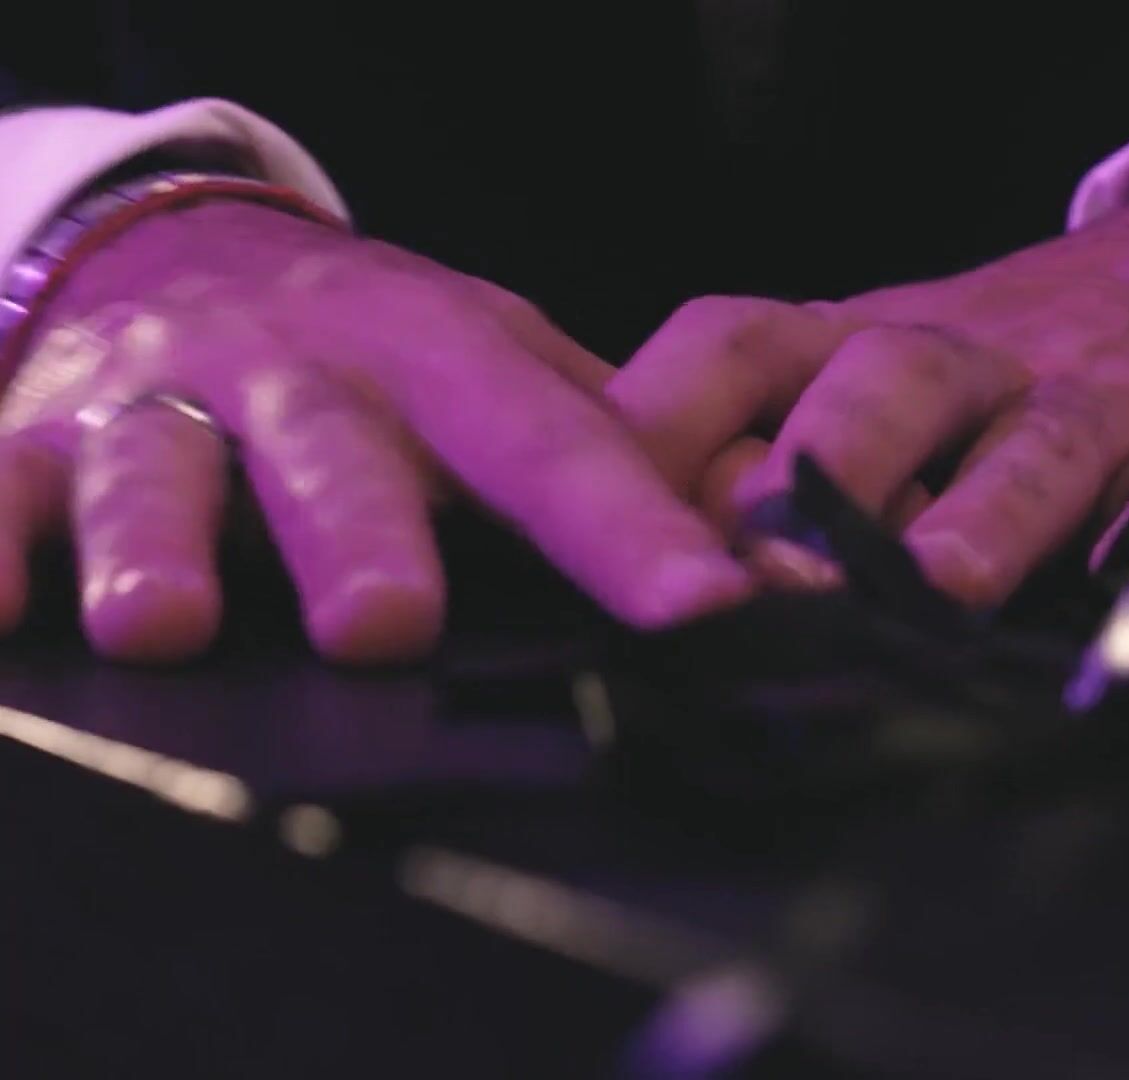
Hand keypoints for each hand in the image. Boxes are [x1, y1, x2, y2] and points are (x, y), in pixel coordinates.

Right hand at [0, 200, 749, 662]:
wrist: (188, 251)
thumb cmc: (381, 345)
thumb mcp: (501, 359)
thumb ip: (612, 441)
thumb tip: (761, 533)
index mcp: (443, 359)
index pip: (556, 447)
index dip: (630, 528)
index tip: (704, 607)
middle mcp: (306, 374)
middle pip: (340, 455)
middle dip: (361, 533)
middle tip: (388, 623)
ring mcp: (167, 402)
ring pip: (164, 471)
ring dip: (164, 545)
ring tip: (165, 625)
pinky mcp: (44, 434)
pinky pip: (4, 486)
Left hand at [609, 183, 1128, 605]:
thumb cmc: (969, 392)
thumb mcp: (846, 396)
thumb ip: (739, 463)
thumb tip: (619, 577)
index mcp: (844, 347)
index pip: (732, 348)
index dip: (667, 423)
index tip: (613, 526)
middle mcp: (955, 364)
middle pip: (882, 374)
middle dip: (826, 467)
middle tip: (778, 572)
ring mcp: (1079, 402)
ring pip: (1030, 439)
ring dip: (981, 513)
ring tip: (940, 588)